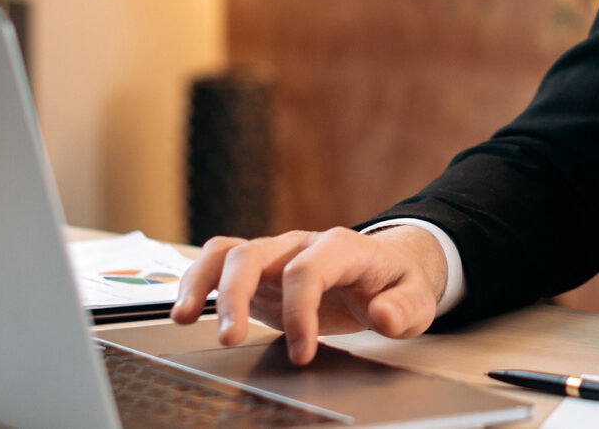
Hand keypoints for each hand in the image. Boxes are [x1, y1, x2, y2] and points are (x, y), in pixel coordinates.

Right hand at [170, 225, 448, 364]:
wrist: (387, 269)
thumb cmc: (398, 284)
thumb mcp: (416, 298)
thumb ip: (404, 307)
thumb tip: (383, 316)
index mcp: (341, 247)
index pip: (309, 269)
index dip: (300, 310)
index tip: (302, 353)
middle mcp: (301, 244)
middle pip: (256, 253)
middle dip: (237, 295)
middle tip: (231, 339)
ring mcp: (276, 254)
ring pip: (227, 252)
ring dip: (202, 282)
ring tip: (182, 318)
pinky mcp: (259, 271)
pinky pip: (218, 262)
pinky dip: (196, 281)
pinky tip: (183, 310)